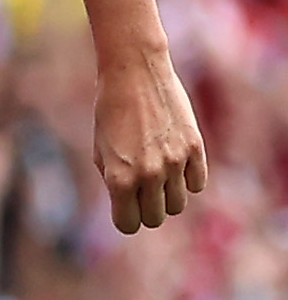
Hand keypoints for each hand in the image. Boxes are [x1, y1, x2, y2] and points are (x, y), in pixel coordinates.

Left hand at [92, 49, 208, 232]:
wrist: (134, 75)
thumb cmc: (111, 113)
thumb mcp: (102, 152)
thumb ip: (116, 183)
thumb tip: (132, 207)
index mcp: (118, 179)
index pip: (129, 224)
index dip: (126, 217)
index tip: (125, 206)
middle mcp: (148, 175)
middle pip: (156, 218)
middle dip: (147, 208)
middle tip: (142, 190)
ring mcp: (174, 162)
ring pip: (178, 205)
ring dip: (168, 195)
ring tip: (158, 174)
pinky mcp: (195, 148)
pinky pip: (197, 185)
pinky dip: (187, 179)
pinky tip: (176, 163)